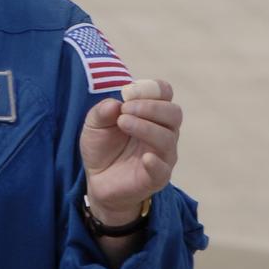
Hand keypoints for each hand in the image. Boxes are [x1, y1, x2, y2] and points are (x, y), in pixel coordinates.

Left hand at [80, 79, 181, 224]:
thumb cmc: (102, 147)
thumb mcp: (94, 125)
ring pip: (168, 138)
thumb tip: (115, 104)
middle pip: (174, 113)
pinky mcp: (157, 177)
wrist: (98, 180)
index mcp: (152, 114)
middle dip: (151, 107)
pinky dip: (156, 162)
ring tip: (122, 123)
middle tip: (125, 109)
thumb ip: (102, 112)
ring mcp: (163, 155)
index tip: (129, 93)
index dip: (152, 88)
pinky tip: (145, 157)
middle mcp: (164, 132)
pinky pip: (163, 169)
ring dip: (146, 127)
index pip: (165, 93)